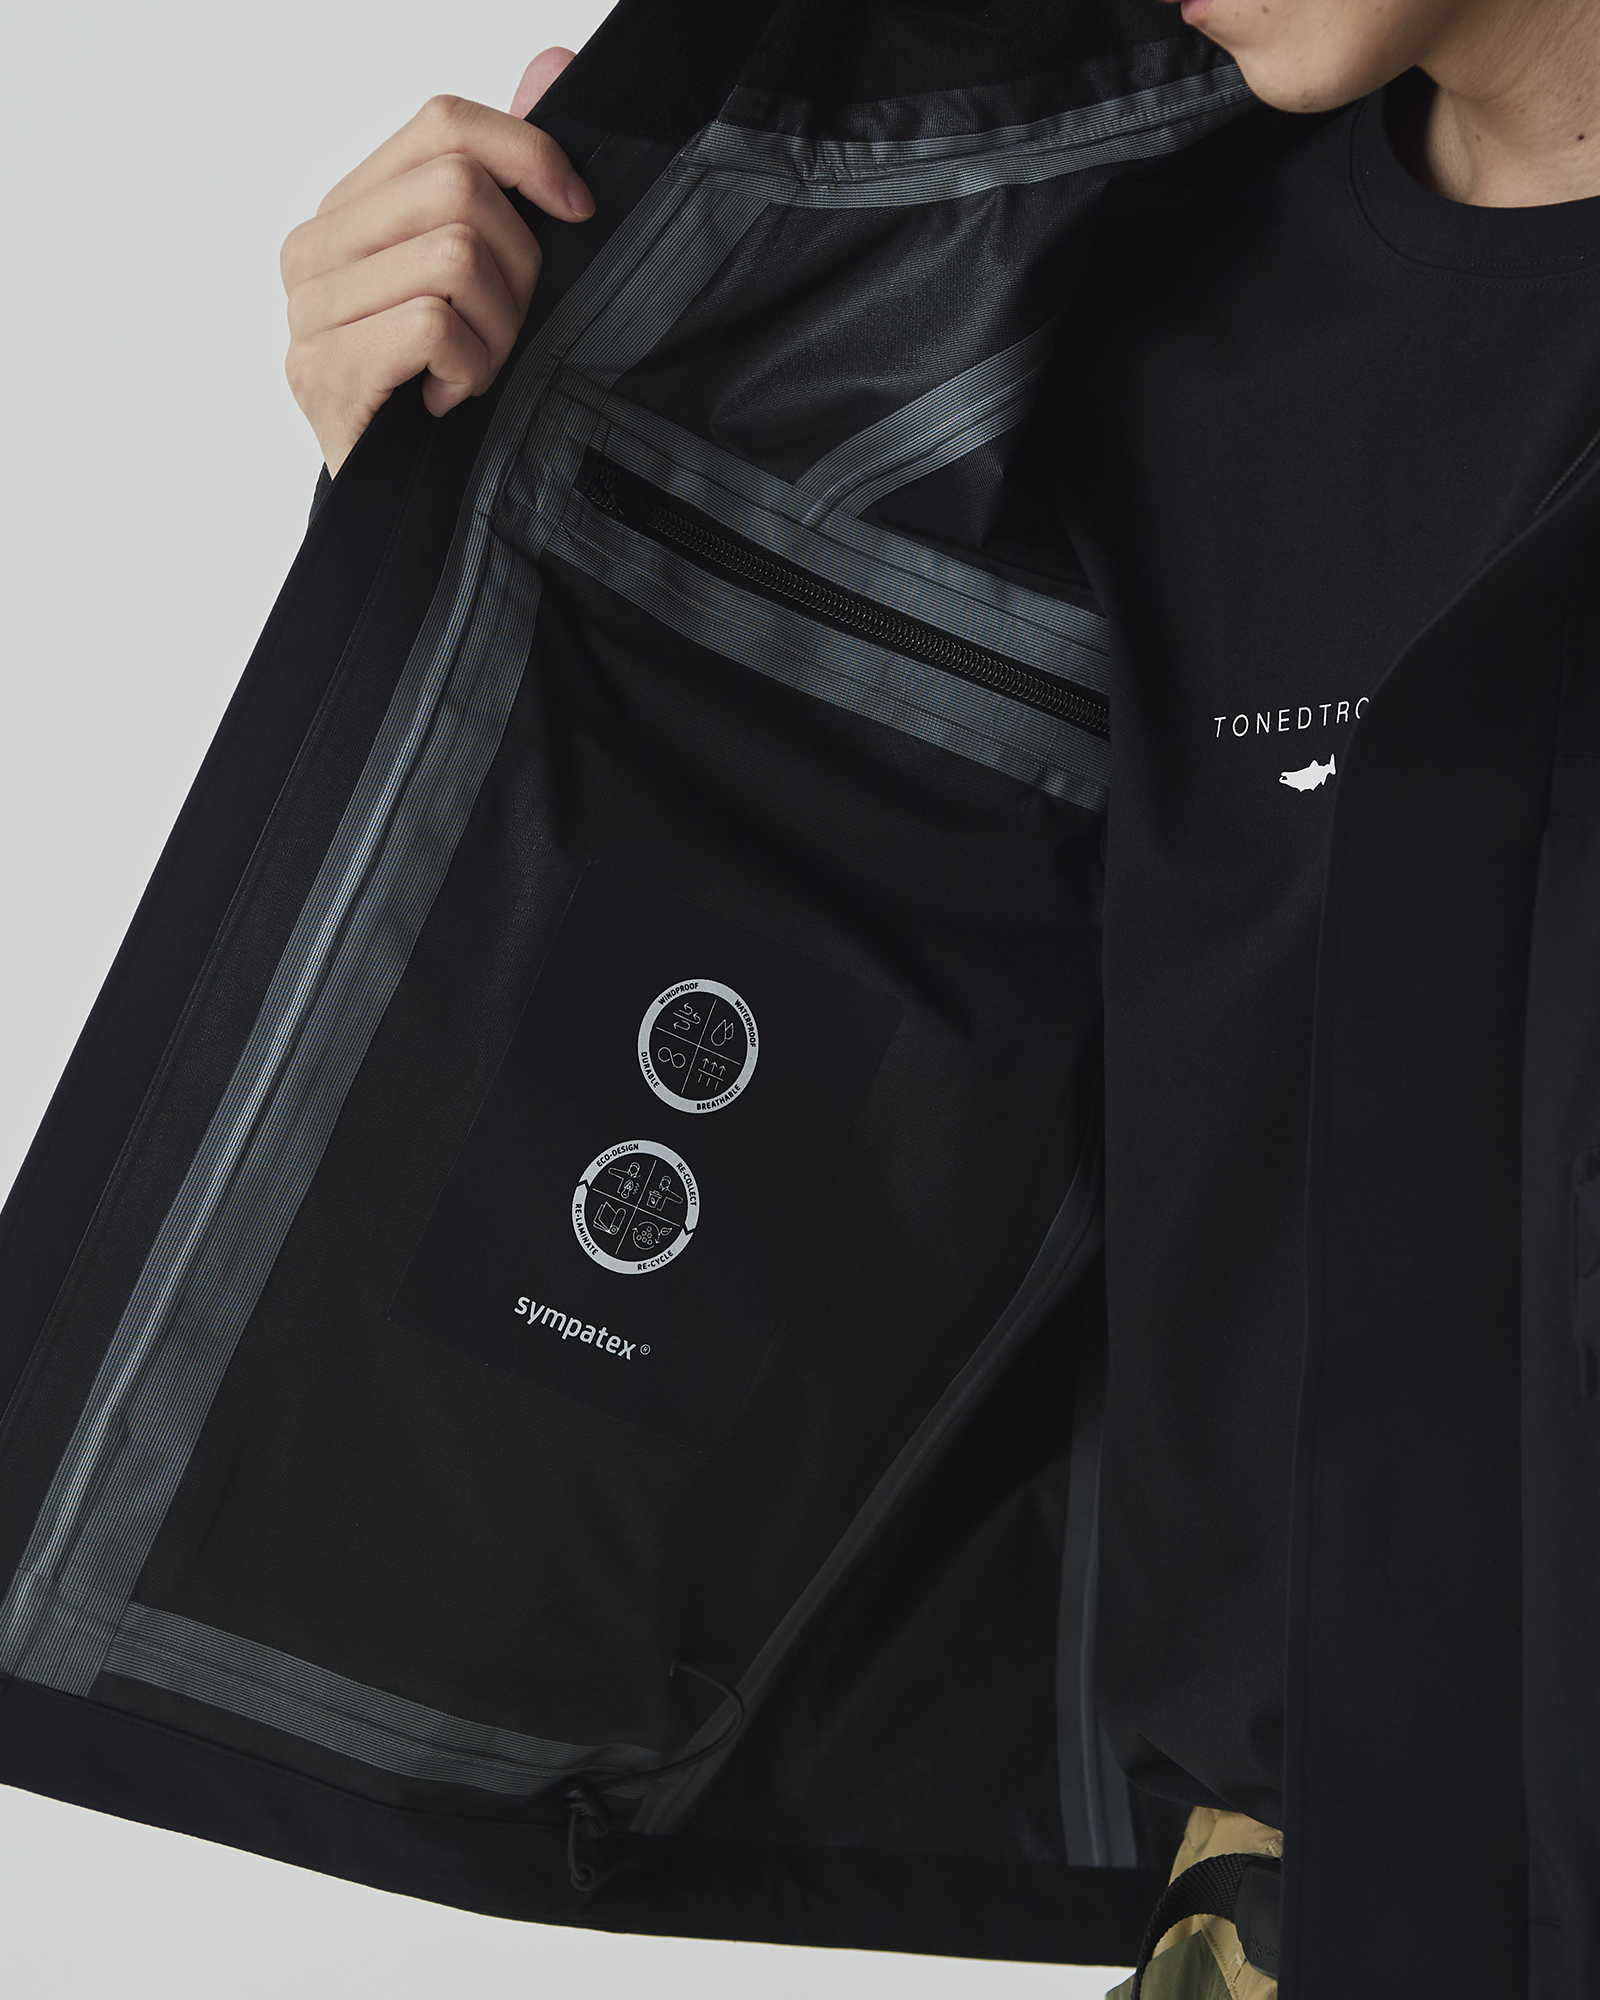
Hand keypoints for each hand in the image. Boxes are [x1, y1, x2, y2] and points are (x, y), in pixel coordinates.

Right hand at [282, 50, 590, 474]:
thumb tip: (551, 63)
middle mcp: (313, 250)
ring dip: (498, 331)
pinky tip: (450, 400)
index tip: (577, 211)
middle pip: (458, 191)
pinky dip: (470, 368)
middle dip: (519, 270)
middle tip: (509, 334)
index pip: (443, 125)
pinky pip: (433, 323)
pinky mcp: (322, 370)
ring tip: (477, 374)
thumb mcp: (494, 280)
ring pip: (455, 256)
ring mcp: (308, 311)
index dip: (528, 153)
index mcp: (349, 212)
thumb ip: (508, 174)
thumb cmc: (450, 395)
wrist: (412, 514)